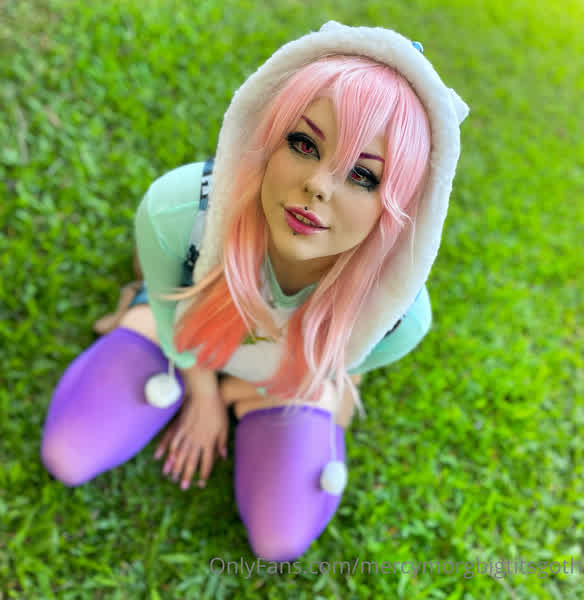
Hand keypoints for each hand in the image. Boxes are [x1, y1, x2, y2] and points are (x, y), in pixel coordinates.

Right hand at [154, 366, 227, 489]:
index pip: (207, 461)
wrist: (205, 394)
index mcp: (209, 440)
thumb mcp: (224, 426)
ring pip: (181, 453)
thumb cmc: (217, 410)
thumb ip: (222, 442)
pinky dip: (170, 450)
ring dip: (176, 466)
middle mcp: (197, 439)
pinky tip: (168, 458)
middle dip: (187, 475)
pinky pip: (174, 441)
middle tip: (182, 487)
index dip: (204, 473)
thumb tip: (223, 457)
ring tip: (172, 476)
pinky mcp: (180, 426)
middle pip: (192, 461)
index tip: (200, 483)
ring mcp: (187, 433)